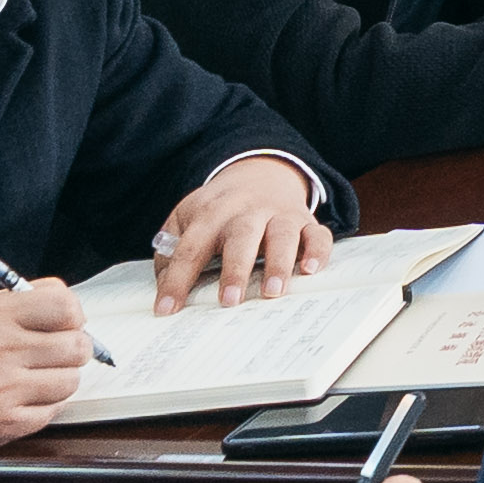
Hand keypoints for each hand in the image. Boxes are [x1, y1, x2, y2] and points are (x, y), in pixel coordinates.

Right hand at [0, 275, 93, 448]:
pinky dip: (44, 405)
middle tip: (54, 352)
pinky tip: (23, 397)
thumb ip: (25, 303)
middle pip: (77, 347)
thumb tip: (70, 307)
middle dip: (71, 348)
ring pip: (70, 382)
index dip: (72, 315)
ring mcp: (3, 390)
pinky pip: (51, 412)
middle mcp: (2, 351)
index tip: (64, 323)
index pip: (66, 307)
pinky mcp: (2, 423)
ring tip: (35, 376)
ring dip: (59, 379)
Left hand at [143, 156, 331, 303]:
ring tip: (273, 292)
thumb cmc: (218, 209)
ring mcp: (279, 215)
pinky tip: (310, 270)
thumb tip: (165, 286)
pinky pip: (318, 234)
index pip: (191, 248)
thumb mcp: (186, 219)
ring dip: (279, 263)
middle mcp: (247, 212)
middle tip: (229, 301)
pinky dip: (318, 251)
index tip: (167, 308)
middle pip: (241, 237)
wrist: (258, 174)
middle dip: (235, 270)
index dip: (177, 279)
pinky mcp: (305, 221)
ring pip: (282, 235)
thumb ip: (171, 250)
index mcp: (211, 213)